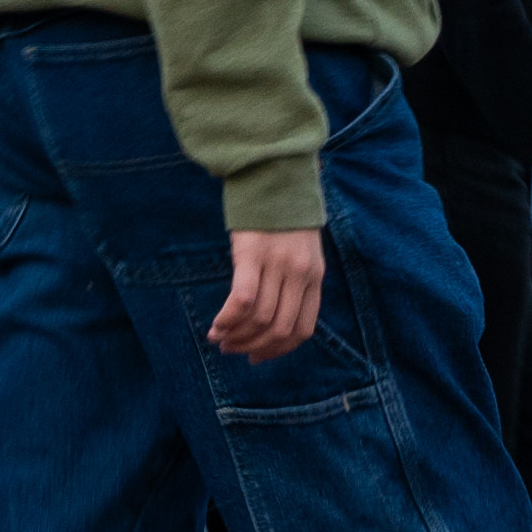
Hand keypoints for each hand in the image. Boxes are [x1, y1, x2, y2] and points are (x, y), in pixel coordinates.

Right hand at [206, 226, 325, 358]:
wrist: (274, 175)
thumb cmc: (281, 215)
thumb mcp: (301, 250)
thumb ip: (295, 281)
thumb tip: (274, 316)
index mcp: (315, 277)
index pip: (303, 330)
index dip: (278, 350)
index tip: (256, 357)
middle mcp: (300, 274)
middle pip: (280, 329)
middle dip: (253, 347)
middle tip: (231, 350)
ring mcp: (278, 265)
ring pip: (260, 319)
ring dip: (237, 336)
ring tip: (219, 339)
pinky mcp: (252, 254)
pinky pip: (242, 299)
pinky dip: (228, 318)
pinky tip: (216, 324)